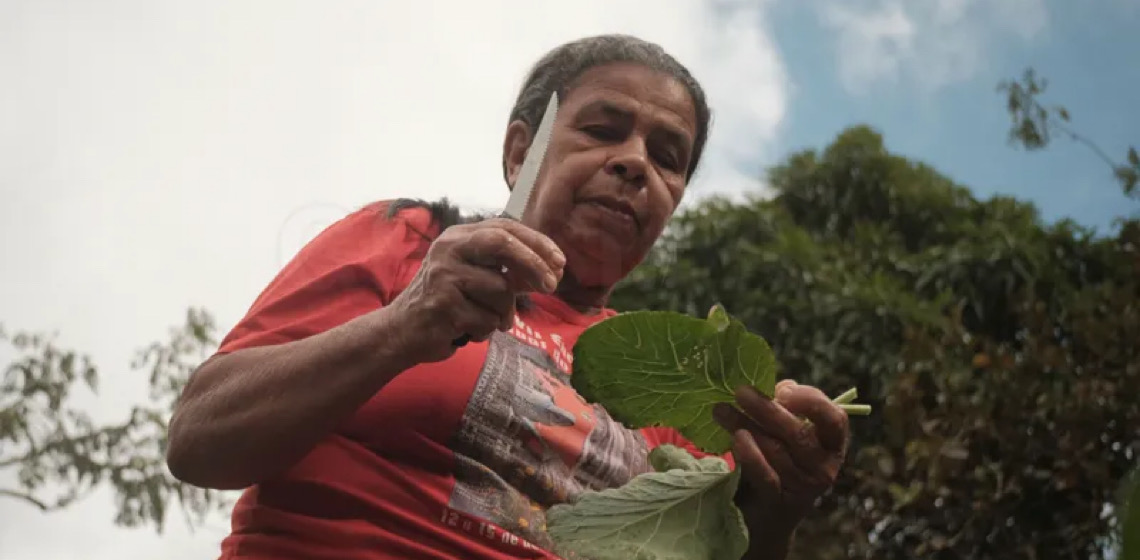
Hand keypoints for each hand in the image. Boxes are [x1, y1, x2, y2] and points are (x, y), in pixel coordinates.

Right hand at [387, 218, 564, 361]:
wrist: (402, 331)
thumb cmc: (447, 303)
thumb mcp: (477, 278)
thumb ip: (508, 271)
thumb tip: (551, 271)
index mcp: (458, 237)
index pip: (504, 228)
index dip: (537, 243)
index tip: (560, 261)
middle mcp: (449, 249)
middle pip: (501, 244)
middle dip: (533, 264)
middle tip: (552, 285)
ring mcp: (444, 275)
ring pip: (500, 291)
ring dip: (503, 314)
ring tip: (486, 320)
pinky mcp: (443, 304)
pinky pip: (487, 319)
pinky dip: (486, 330)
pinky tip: (468, 329)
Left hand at [713, 380, 849, 528]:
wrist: (766, 513)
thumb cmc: (778, 459)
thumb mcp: (787, 432)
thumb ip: (786, 407)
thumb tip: (776, 386)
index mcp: (832, 443)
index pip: (835, 419)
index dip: (812, 402)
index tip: (783, 391)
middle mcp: (824, 466)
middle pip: (799, 433)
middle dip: (766, 409)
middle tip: (740, 391)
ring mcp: (804, 487)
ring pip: (776, 450)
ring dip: (745, 426)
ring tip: (721, 410)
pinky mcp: (780, 502)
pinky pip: (765, 475)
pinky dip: (750, 456)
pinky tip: (735, 438)